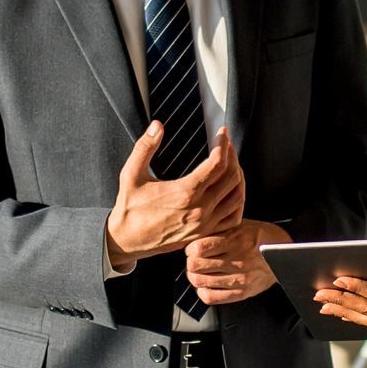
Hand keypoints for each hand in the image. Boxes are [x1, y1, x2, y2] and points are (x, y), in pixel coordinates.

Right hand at [106, 123, 243, 266]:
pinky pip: (233, 217)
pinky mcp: (204, 234)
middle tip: (226, 145)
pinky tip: (232, 189)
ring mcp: (204, 224)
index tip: (222, 133)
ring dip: (238, 177)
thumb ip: (145, 147)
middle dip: (232, 156)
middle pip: (231, 177)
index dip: (223, 144)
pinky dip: (237, 201)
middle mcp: (199, 210)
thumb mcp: (131, 175)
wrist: (128, 240)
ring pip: (236, 197)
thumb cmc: (129, 210)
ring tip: (231, 163)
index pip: (217, 164)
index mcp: (184, 193)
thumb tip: (156, 127)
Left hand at [184, 219, 289, 305]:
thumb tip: (195, 238)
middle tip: (194, 261)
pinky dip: (203, 292)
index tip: (192, 249)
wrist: (283, 254)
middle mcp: (237, 260)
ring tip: (199, 273)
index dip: (191, 249)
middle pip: (196, 266)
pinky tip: (206, 286)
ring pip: (201, 282)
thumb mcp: (240, 226)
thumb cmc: (260, 238)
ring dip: (195, 277)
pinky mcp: (242, 293)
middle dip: (191, 263)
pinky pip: (212, 297)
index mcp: (236, 240)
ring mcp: (239, 279)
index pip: (200, 248)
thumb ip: (219, 231)